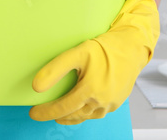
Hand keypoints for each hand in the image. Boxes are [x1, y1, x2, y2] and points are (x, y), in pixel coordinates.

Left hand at [29, 0, 159, 124]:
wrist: (132, 48)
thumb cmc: (106, 49)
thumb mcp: (77, 54)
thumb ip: (55, 70)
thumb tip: (37, 86)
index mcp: (91, 91)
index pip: (63, 108)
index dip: (46, 112)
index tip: (34, 113)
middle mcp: (102, 102)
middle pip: (74, 115)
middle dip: (56, 116)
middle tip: (41, 113)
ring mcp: (111, 104)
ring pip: (86, 117)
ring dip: (71, 117)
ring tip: (58, 114)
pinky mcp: (117, 102)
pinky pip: (97, 114)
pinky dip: (85, 114)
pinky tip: (80, 109)